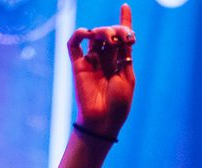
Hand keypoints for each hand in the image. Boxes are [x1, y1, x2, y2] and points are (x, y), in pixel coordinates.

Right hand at [67, 4, 135, 138]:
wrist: (103, 121)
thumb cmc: (119, 104)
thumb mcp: (127, 76)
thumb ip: (125, 54)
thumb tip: (127, 33)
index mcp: (119, 64)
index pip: (121, 39)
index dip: (124, 22)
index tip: (125, 6)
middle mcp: (105, 61)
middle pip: (109, 35)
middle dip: (116, 30)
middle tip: (121, 38)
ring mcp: (91, 63)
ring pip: (94, 36)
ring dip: (103, 31)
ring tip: (110, 38)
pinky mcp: (77, 66)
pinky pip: (74, 45)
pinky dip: (78, 35)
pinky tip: (87, 33)